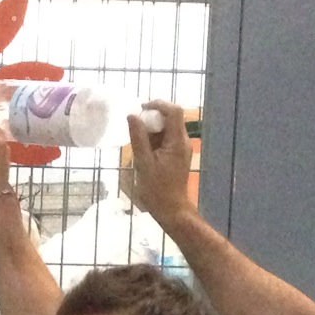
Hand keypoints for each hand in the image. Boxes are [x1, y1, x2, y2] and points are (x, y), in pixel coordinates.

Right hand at [126, 100, 196, 227]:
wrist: (171, 209)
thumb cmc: (156, 189)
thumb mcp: (143, 162)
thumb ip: (138, 138)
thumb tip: (132, 116)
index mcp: (177, 141)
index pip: (174, 111)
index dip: (158, 104)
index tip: (141, 109)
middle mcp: (183, 141)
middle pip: (171, 118)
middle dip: (153, 118)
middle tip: (136, 128)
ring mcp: (181, 148)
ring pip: (168, 128)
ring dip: (152, 130)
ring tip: (138, 143)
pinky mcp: (178, 155)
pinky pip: (167, 139)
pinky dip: (155, 139)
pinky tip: (144, 151)